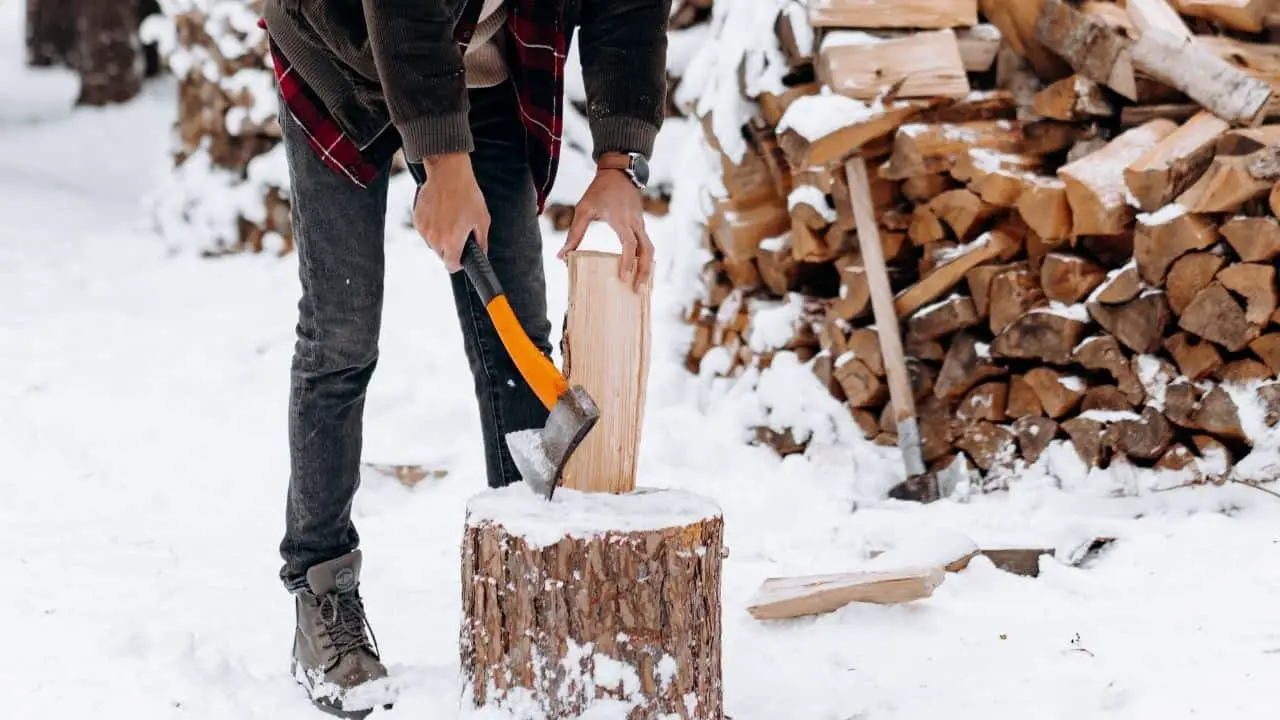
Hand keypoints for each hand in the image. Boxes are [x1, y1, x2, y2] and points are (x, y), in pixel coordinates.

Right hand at [413, 153, 489, 271]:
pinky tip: (441, 214)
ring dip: (440, 238)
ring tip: (450, 220)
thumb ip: (482, 242)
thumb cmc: (467, 195)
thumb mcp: (482, 220)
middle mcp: (435, 238)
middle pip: (442, 255)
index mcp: (452, 241)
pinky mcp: (417, 220)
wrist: (448, 174)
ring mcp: (424, 229)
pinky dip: (432, 227)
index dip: (458, 264)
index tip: (462, 259)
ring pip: (433, 243)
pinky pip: (425, 232)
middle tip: (459, 232)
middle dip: (451, 249)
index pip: (451, 266)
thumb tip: (482, 255)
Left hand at [559, 165, 652, 290]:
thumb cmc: (599, 190)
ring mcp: (640, 224)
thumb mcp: (583, 209)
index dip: (628, 262)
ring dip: (648, 268)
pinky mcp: (641, 225)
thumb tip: (562, 256)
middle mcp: (635, 223)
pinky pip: (647, 245)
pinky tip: (642, 273)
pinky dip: (646, 260)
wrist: (619, 172)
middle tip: (639, 290)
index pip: (629, 244)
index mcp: (621, 220)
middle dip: (645, 271)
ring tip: (642, 286)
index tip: (624, 278)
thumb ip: (574, 233)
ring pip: (650, 249)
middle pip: (647, 250)